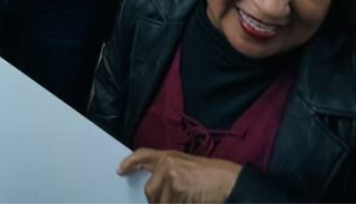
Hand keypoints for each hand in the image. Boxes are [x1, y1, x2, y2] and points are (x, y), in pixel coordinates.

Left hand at [119, 149, 240, 203]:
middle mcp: (167, 164)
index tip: (121, 170)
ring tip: (190, 199)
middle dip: (158, 202)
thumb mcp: (190, 167)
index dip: (130, 162)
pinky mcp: (177, 189)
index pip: (143, 155)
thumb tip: (157, 187)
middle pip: (149, 191)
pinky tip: (194, 201)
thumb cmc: (217, 177)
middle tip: (176, 200)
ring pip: (160, 202)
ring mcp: (171, 177)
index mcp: (171, 157)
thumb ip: (171, 172)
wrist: (234, 182)